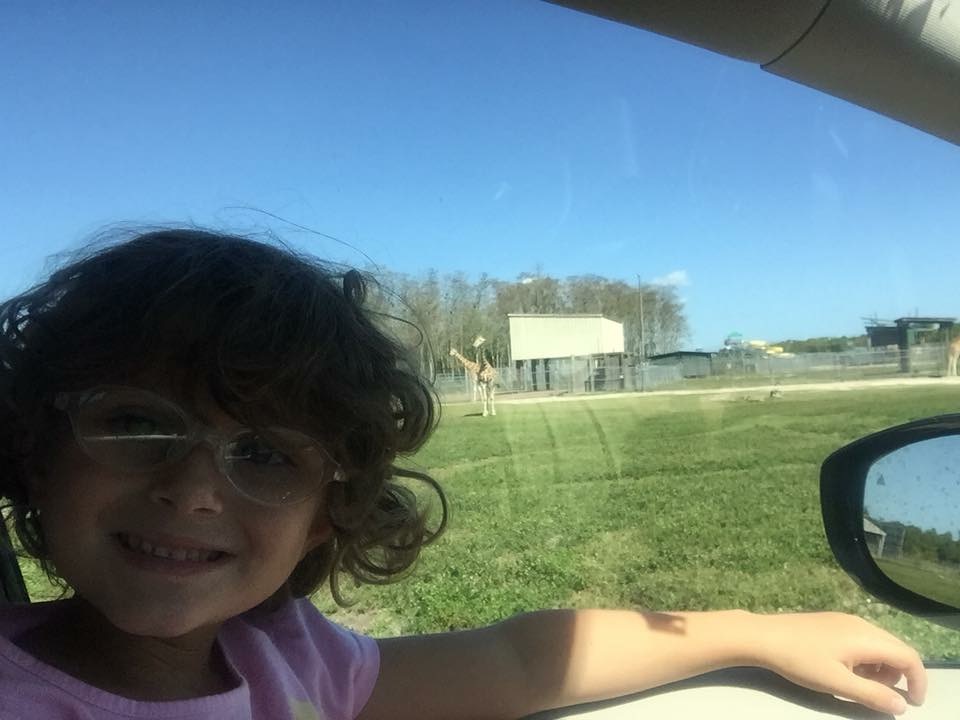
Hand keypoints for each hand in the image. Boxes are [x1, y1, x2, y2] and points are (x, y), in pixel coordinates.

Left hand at [752, 612, 926, 715]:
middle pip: (896, 649)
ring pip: (879, 645)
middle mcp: (861, 624)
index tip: (912, 703)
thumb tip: (901, 704)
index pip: (909, 657)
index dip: (918, 681)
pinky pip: (862, 640)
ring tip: (857, 684)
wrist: (763, 636)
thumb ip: (872, 694)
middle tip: (879, 695)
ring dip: (880, 668)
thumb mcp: (837, 683)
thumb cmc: (800, 660)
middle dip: (897, 675)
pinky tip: (844, 669)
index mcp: (866, 637)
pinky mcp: (833, 622)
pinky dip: (865, 658)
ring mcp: (846, 620)